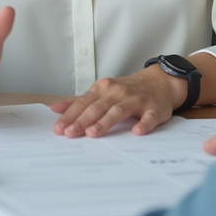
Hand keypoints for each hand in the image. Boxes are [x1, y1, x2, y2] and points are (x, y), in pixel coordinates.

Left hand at [49, 65, 186, 137]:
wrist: (160, 82)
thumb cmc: (127, 90)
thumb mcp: (101, 92)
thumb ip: (79, 102)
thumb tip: (54, 109)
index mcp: (103, 89)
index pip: (83, 103)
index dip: (70, 116)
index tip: (59, 129)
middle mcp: (118, 92)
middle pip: (97, 107)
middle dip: (82, 120)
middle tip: (70, 133)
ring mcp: (136, 100)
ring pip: (118, 111)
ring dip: (105, 121)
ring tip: (93, 133)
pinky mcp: (153, 109)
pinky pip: (148, 117)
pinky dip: (143, 124)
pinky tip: (136, 132)